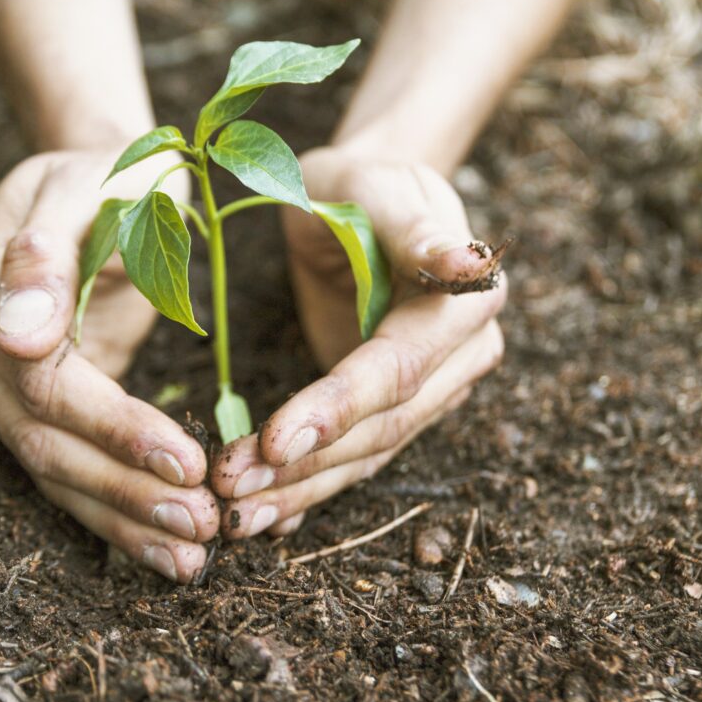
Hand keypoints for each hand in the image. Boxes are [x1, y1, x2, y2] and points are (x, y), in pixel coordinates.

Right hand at [0, 149, 218, 582]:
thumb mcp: (93, 186)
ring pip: (50, 468)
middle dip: (125, 490)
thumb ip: (48, 252)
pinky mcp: (25, 401)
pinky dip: (114, 510)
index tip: (189, 461)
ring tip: (191, 556)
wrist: (103, 177)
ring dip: (122, 519)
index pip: (43, 382)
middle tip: (203, 526)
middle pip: (43, 439)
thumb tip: (16, 338)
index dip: (115, 428)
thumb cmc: (113, 172)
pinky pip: (65, 466)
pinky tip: (164, 546)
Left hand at [212, 147, 506, 538]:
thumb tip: (472, 264)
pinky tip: (266, 517)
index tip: (273, 441)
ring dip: (301, 491)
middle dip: (306, 465)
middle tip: (229, 489)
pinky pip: (355, 457)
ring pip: (368, 455)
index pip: (396, 369)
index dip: (337, 408)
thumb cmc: (360, 185)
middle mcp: (460, 358)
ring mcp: (432, 390)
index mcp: (464, 306)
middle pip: (383, 428)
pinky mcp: (395, 408)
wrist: (360, 202)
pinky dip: (309, 489)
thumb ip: (416, 226)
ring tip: (234, 516)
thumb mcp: (375, 188)